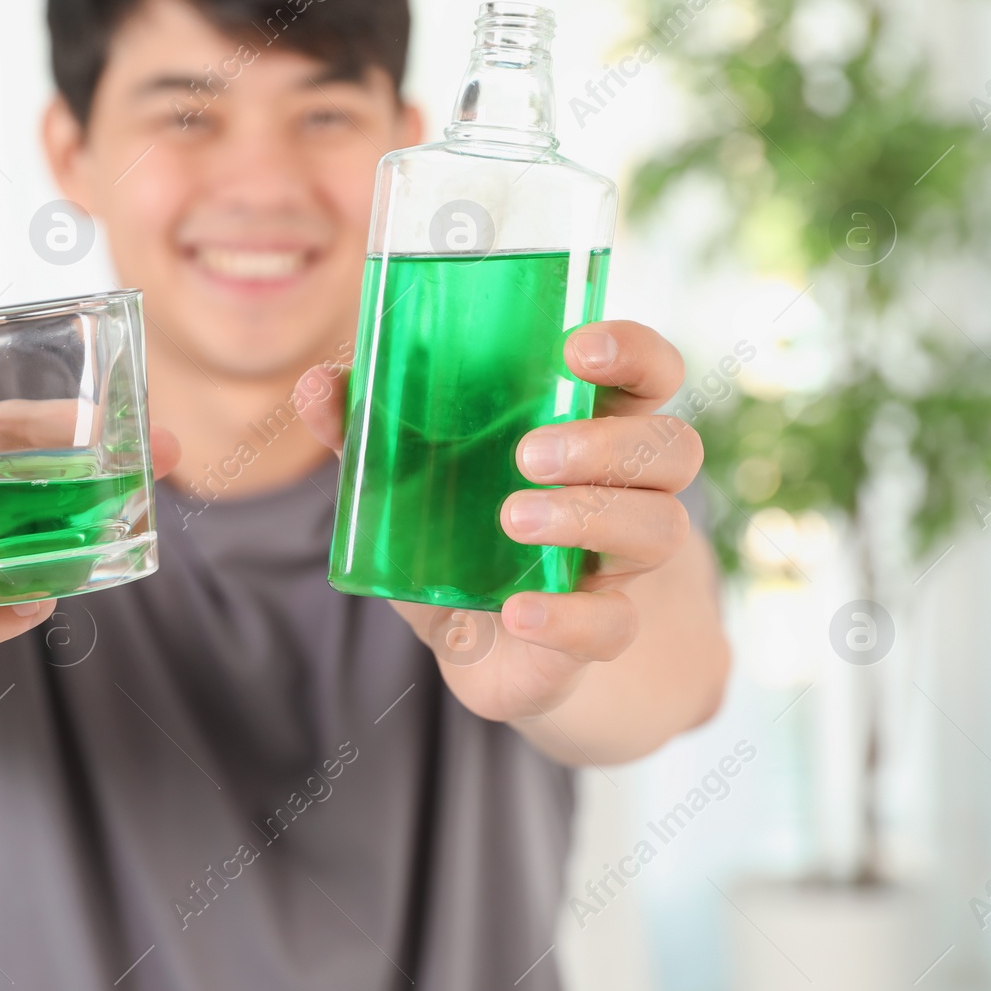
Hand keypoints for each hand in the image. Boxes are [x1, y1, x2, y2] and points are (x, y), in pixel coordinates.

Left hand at [295, 320, 701, 727]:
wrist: (471, 643)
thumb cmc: (453, 533)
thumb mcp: (403, 479)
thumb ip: (365, 429)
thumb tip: (318, 383)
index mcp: (589, 429)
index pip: (650, 373)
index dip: (633, 353)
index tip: (577, 348)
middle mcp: (623, 490)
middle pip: (672, 448)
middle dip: (607, 443)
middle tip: (528, 453)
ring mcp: (619, 564)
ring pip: (661, 528)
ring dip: (589, 516)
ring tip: (513, 518)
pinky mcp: (597, 631)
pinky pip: (614, 625)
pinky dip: (567, 616)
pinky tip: (516, 609)